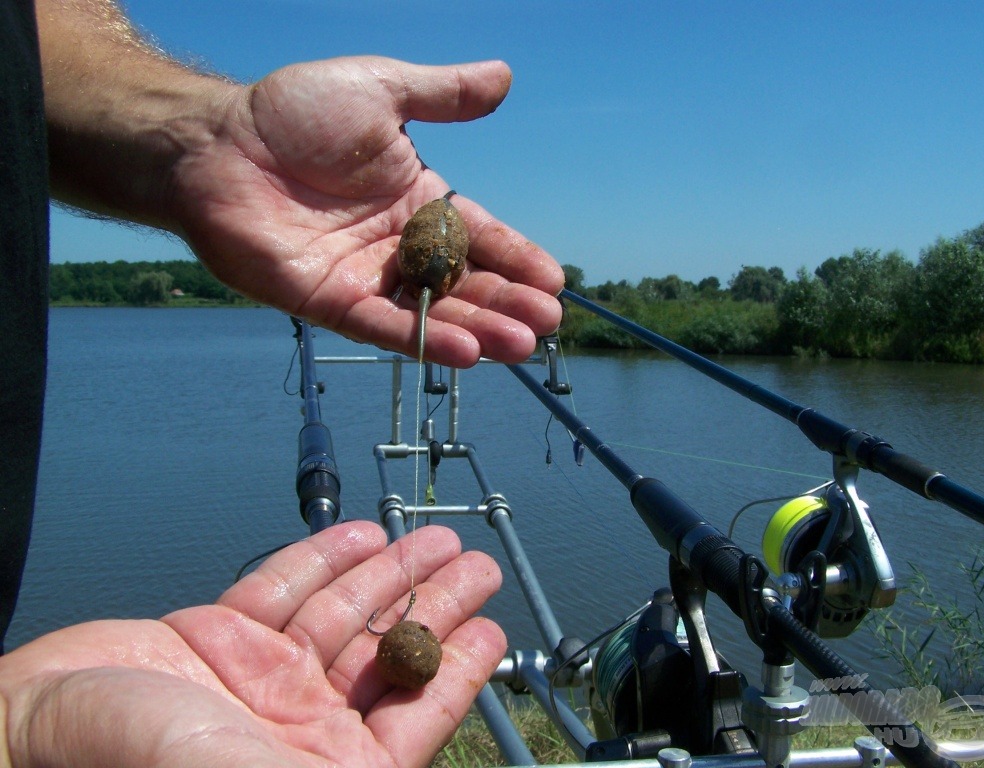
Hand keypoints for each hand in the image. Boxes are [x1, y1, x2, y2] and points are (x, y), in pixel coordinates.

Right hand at [0, 523, 504, 766]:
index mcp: (316, 767)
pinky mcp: (219, 637)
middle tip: (476, 564)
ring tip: (436, 537)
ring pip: (343, 614)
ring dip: (389, 572)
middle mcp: (294, 723)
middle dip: (434, 603)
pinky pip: (284, 590)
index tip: (492, 631)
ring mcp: (258, 677)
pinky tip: (360, 537)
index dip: (458, 674)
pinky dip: (323, 560)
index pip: (410, 717)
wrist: (30, 725)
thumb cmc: (120, 766)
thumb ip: (319, 767)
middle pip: (386, 652)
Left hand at [169, 57, 563, 365]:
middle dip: (506, 303)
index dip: (516, 257)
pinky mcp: (326, 302)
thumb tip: (504, 76)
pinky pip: (382, 326)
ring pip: (431, 311)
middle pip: (463, 282)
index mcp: (415, 200)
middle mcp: (395, 245)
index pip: (479, 235)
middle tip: (546, 323)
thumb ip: (443, 96)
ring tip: (521, 345)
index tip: (553, 280)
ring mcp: (363, 278)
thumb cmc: (290, 114)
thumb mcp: (380, 92)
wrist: (214, 142)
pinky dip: (423, 338)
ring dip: (479, 330)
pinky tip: (467, 352)